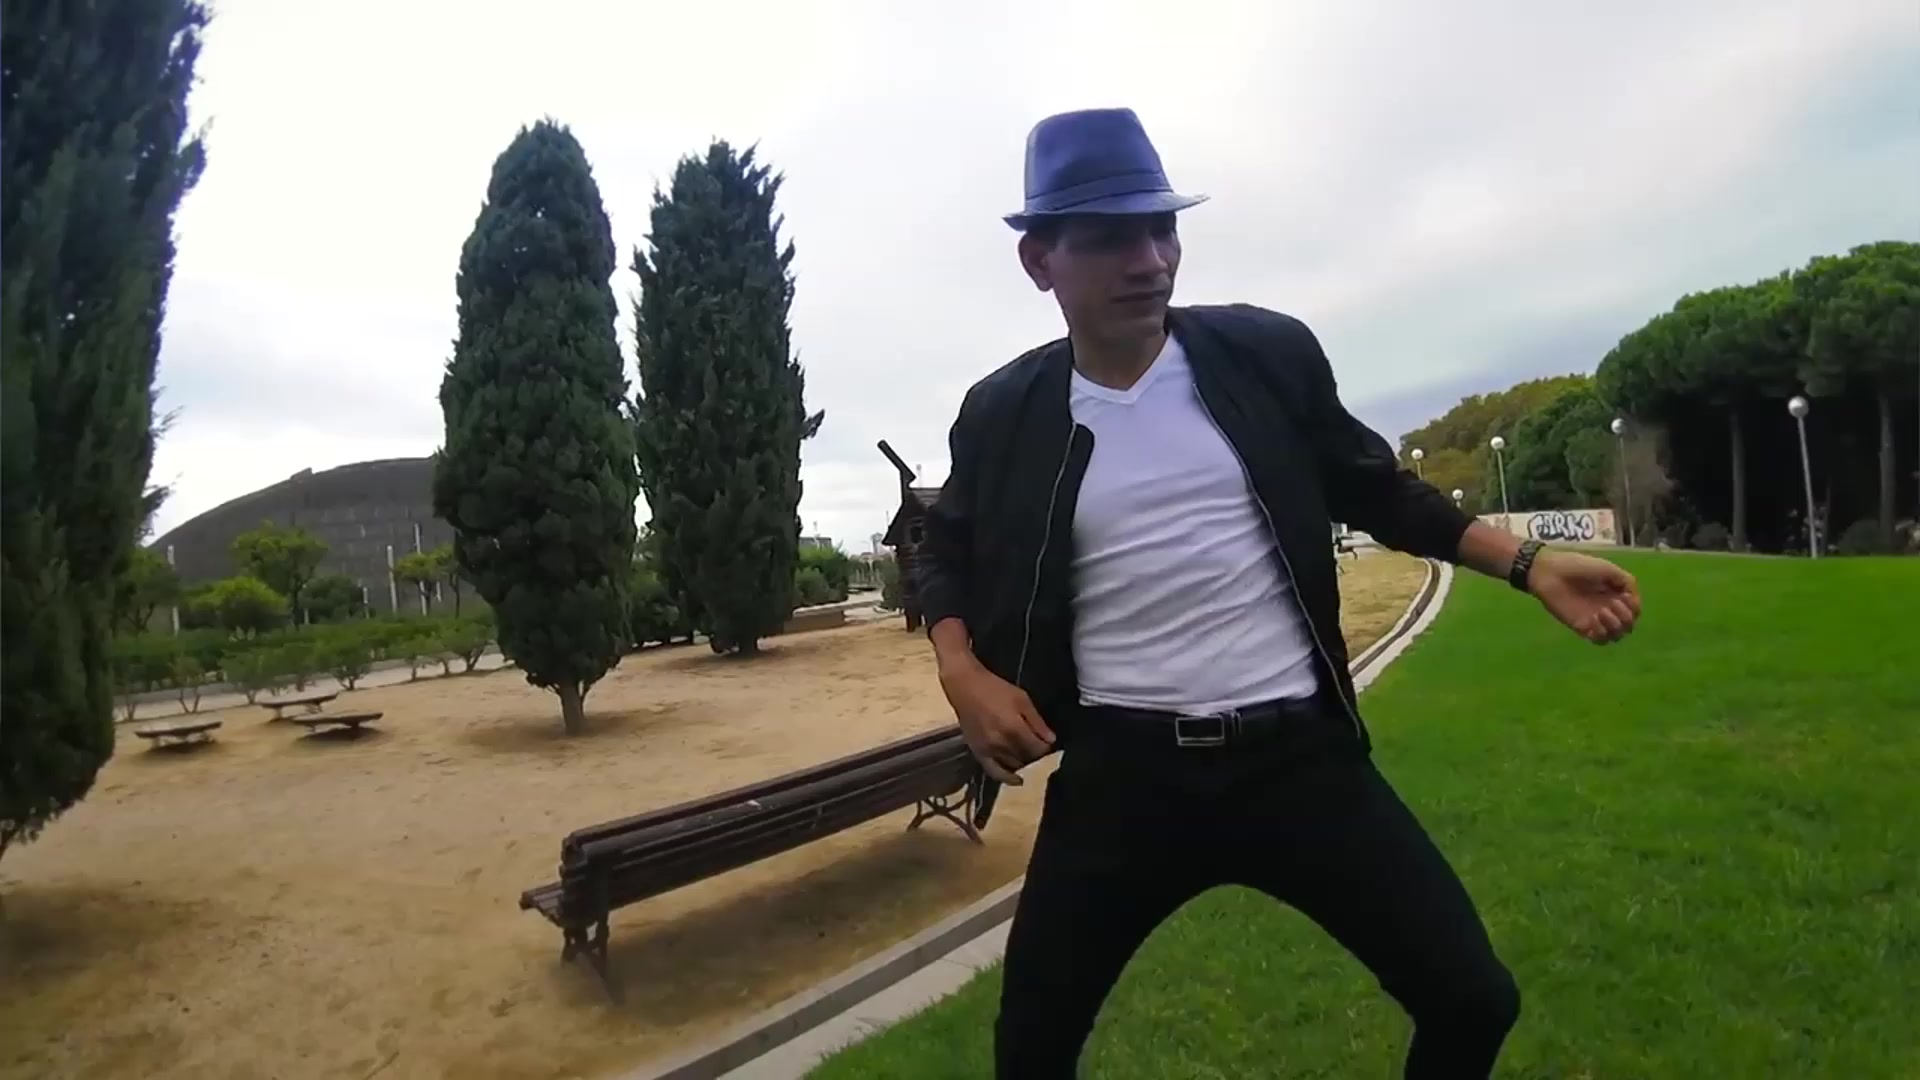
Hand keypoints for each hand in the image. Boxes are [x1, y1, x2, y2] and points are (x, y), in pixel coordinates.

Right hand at [937, 655, 1054, 784]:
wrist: (965, 687)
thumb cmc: (995, 688)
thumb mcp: (1022, 699)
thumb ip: (1037, 721)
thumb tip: (1051, 740)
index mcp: (1014, 728)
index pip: (1038, 749)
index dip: (1045, 746)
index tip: (1047, 741)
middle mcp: (1001, 743)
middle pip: (1027, 758)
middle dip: (1035, 754)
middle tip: (1037, 746)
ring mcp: (988, 750)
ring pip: (1013, 765)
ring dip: (1023, 762)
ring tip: (1027, 754)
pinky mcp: (978, 753)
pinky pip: (994, 771)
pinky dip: (1007, 778)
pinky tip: (1017, 780)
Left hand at [1527, 550, 1640, 643]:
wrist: (1551, 573)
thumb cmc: (1578, 567)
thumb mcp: (1609, 569)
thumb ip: (1627, 582)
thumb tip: (1634, 601)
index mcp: (1615, 594)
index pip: (1634, 611)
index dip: (1634, 607)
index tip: (1625, 597)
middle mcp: (1608, 608)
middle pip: (1629, 626)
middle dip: (1627, 617)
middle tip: (1613, 604)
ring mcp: (1596, 620)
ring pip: (1617, 635)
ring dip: (1615, 626)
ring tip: (1602, 612)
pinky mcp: (1582, 627)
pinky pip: (1600, 640)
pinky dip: (1602, 633)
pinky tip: (1594, 620)